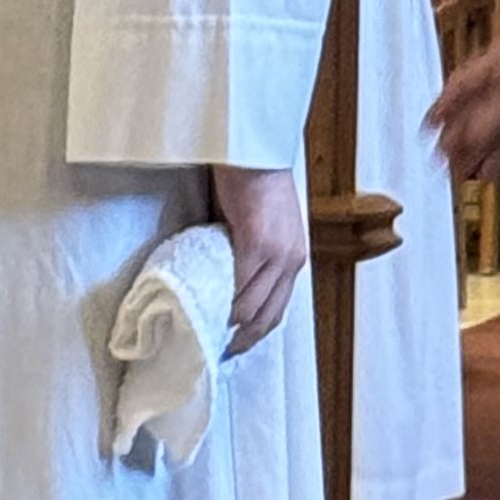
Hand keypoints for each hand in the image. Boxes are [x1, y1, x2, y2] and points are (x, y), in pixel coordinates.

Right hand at [208, 164, 308, 355]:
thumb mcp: (264, 224)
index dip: (255, 332)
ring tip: (205, 332)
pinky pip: (238, 285)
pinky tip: (206, 309)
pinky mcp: (256, 242)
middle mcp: (291, 260)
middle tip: (217, 351)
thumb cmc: (254, 179)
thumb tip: (231, 277)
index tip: (233, 345)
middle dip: (243, 338)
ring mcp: (275, 253)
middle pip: (268, 316)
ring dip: (228, 323)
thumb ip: (254, 252)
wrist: (254, 148)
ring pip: (250, 306)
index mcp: (294, 257)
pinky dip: (223, 302)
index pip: (277, 308)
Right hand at [429, 24, 499, 181]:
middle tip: (440, 163)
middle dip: (457, 137)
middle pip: (474, 111)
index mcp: (497, 62)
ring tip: (459, 175)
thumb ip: (493, 117)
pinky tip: (488, 174)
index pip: (460, 85)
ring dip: (477, 151)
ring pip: (493, 130)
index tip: (425, 132)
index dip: (442, 108)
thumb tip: (462, 139)